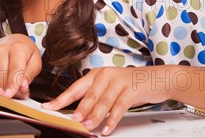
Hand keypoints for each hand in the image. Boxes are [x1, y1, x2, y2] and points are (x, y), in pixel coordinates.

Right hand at [0, 34, 41, 98]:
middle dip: (9, 90)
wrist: (13, 42)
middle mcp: (1, 49)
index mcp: (17, 48)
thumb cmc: (25, 53)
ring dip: (0, 90)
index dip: (13, 84)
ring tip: (8, 85)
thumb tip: (22, 86)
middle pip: (3, 78)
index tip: (9, 95)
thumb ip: (30, 74)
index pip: (15, 69)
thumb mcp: (35, 62)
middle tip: (17, 90)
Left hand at [42, 66, 168, 134]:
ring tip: (86, 126)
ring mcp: (118, 82)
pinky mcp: (130, 90)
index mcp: (96, 74)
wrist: (155, 78)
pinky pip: (118, 107)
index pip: (75, 88)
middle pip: (88, 95)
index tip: (49, 107)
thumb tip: (79, 114)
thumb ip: (96, 97)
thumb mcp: (110, 87)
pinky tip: (106, 129)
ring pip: (102, 102)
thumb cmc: (129, 84)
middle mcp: (105, 75)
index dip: (62, 98)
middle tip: (72, 120)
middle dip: (79, 109)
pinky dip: (111, 120)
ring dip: (94, 116)